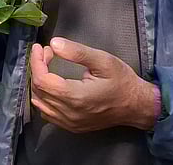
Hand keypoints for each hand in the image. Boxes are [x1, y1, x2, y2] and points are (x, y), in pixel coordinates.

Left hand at [29, 37, 160, 132]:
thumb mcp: (103, 61)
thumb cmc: (122, 81)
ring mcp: (70, 123)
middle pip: (38, 90)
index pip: (41, 80)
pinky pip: (48, 114)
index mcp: (75, 96)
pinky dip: (44, 98)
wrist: (136, 106)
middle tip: (48, 53)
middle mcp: (69, 113)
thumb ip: (77, 52)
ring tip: (47, 67)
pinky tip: (51, 86)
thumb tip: (54, 44)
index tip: (40, 47)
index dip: (36, 61)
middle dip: (38, 68)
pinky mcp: (72, 127)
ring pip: (40, 103)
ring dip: (39, 83)